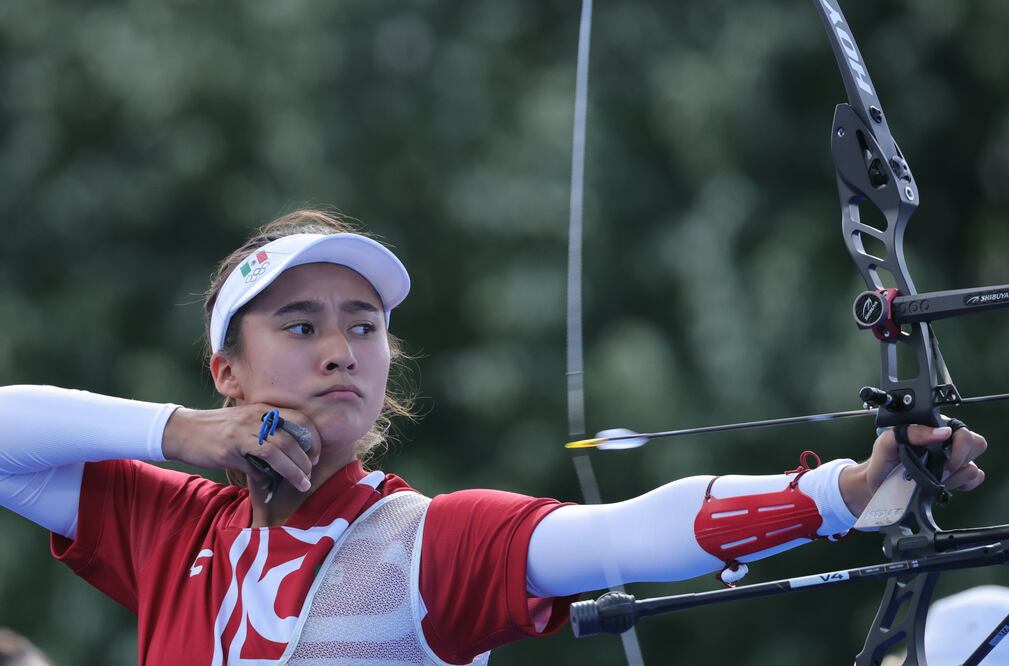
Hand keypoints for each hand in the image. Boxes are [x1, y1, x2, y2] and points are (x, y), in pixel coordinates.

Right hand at [162, 405, 321, 491]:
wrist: (182, 430)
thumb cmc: (217, 429)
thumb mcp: (245, 423)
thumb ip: (266, 435)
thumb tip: (285, 459)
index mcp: (263, 410)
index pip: (300, 420)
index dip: (313, 438)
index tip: (317, 455)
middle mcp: (256, 418)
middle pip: (291, 438)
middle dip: (306, 459)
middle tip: (310, 473)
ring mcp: (242, 433)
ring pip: (277, 451)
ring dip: (293, 470)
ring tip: (302, 483)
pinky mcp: (229, 449)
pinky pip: (254, 465)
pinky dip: (264, 477)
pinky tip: (267, 484)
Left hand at [839, 422, 987, 515]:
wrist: (876, 486)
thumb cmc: (882, 461)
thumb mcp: (887, 442)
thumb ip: (910, 432)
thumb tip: (941, 432)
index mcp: (931, 428)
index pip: (960, 429)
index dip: (957, 444)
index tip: (940, 456)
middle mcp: (946, 442)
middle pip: (975, 444)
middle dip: (958, 459)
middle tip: (939, 470)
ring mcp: (952, 461)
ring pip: (973, 466)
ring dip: (955, 476)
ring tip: (935, 478)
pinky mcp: (955, 478)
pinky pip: (974, 478)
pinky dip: (962, 484)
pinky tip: (945, 485)